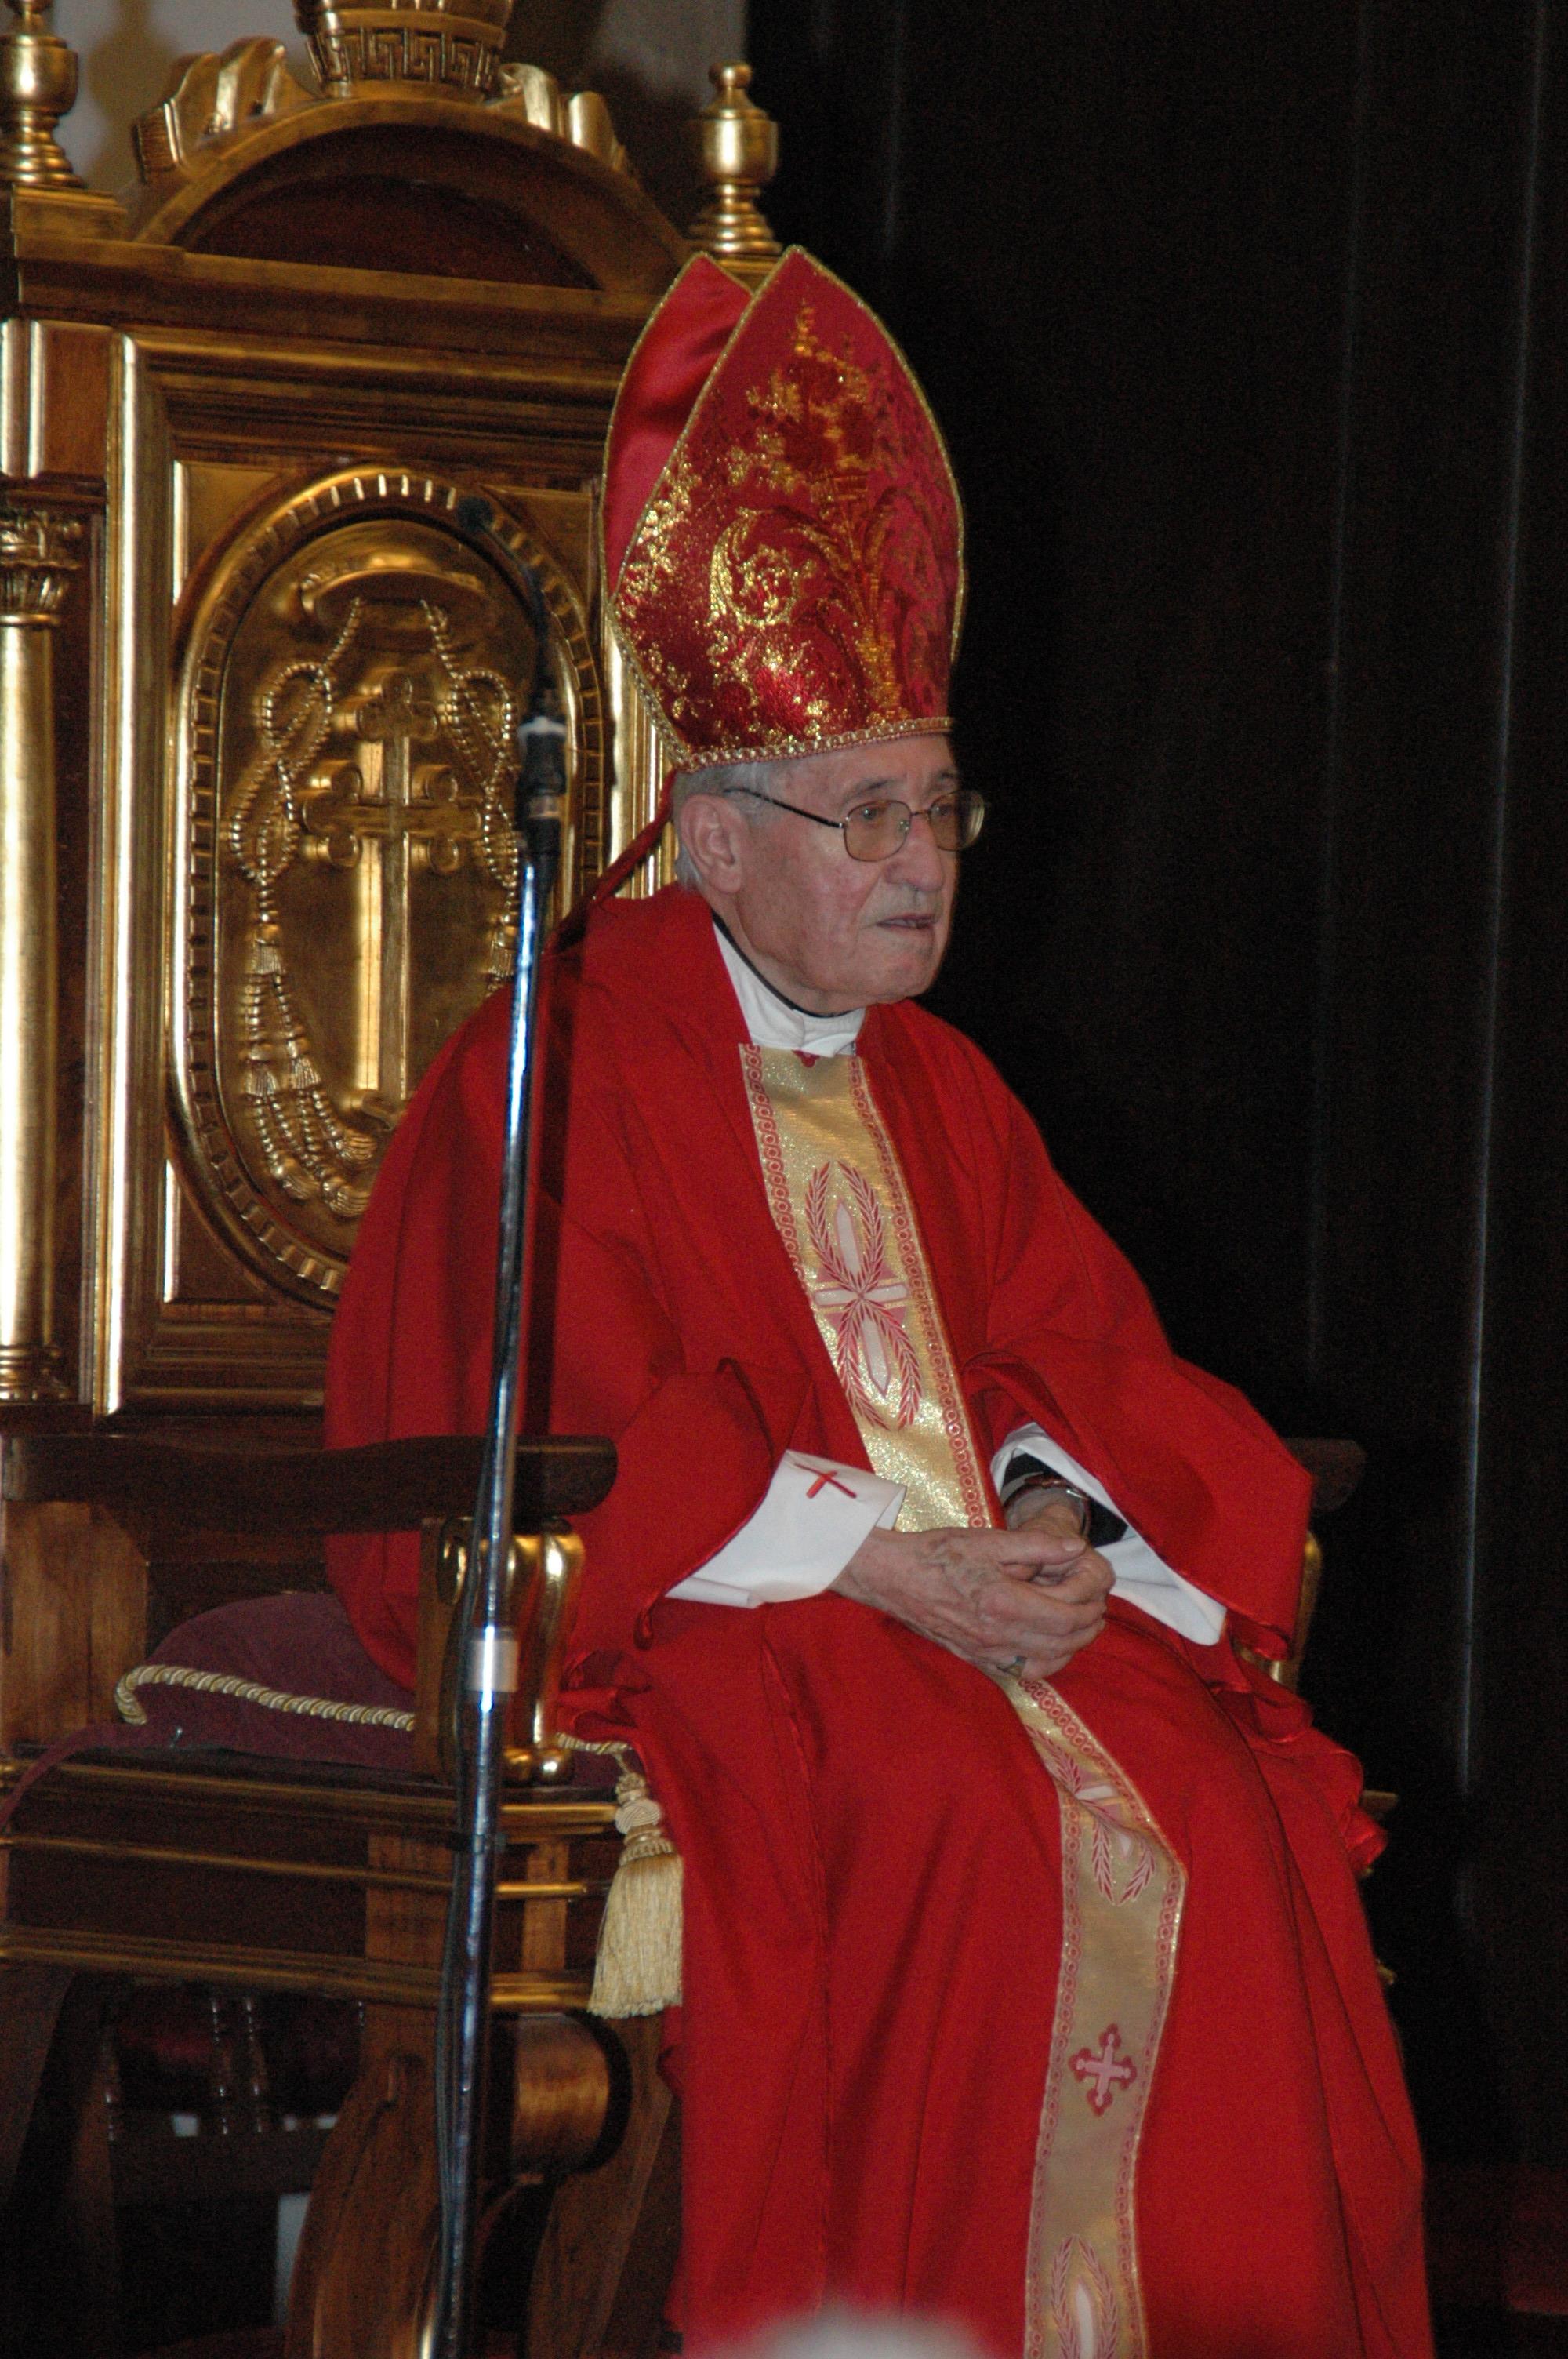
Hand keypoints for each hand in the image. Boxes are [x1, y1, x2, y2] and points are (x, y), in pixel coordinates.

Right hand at [831, 1499, 1111, 1679]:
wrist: (894, 1576)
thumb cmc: (940, 1553)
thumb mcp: (990, 1540)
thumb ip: (1037, 1546)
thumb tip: (1076, 1547)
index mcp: (1003, 1603)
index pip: (1064, 1617)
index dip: (1088, 1607)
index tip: (1098, 1592)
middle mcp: (997, 1635)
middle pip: (1061, 1643)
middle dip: (1087, 1628)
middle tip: (1098, 1610)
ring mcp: (986, 1652)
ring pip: (1046, 1663)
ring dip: (1072, 1648)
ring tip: (1082, 1628)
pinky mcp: (976, 1658)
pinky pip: (1023, 1671)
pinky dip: (1047, 1662)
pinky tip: (1052, 1645)